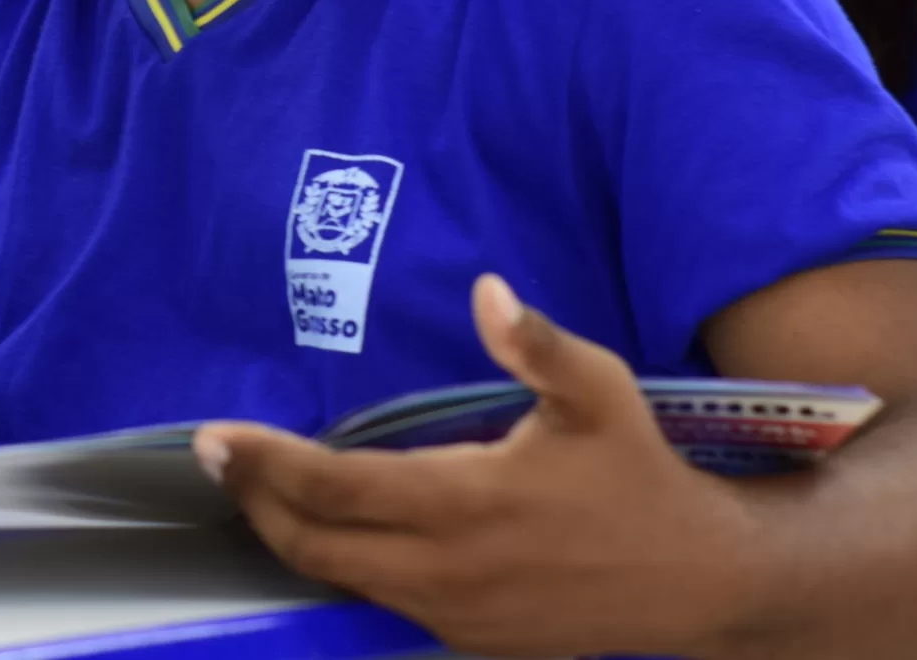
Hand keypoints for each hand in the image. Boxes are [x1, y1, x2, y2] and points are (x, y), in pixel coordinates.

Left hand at [197, 275, 751, 658]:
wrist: (702, 584)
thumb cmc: (641, 477)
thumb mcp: (599, 394)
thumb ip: (536, 344)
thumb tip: (487, 291)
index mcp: (464, 504)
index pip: (333, 487)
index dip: (264, 462)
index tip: (214, 436)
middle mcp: (444, 571)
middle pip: (313, 546)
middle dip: (256, 502)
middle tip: (219, 458)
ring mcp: (453, 615)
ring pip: (343, 581)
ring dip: (295, 536)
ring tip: (262, 486)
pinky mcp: (469, 640)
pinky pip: (383, 601)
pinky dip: (345, 565)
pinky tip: (338, 528)